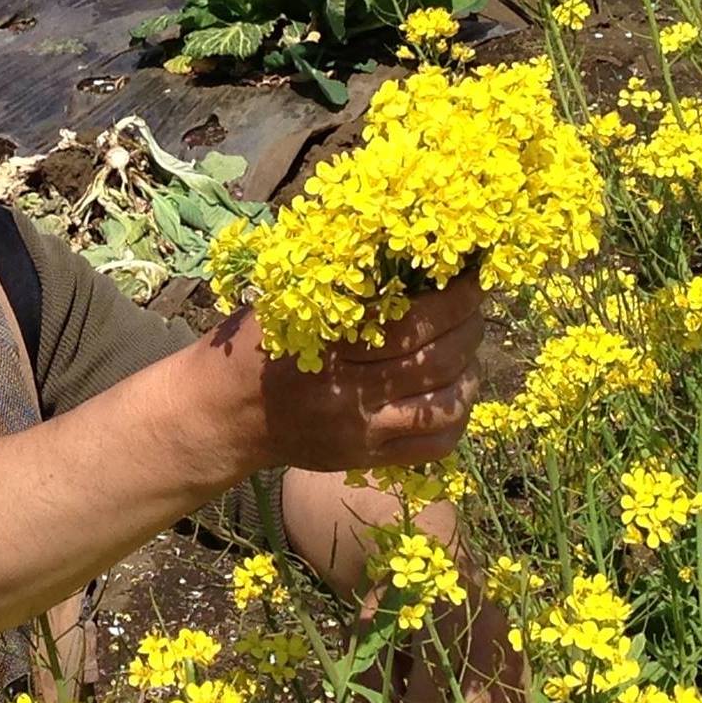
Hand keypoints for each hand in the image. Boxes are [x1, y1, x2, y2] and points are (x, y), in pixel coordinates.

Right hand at [212, 270, 483, 473]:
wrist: (224, 414)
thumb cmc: (255, 345)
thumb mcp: (285, 301)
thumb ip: (339, 280)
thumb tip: (401, 243)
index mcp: (328, 345)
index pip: (410, 322)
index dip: (453, 299)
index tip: (472, 275)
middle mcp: (349, 392)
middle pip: (435, 361)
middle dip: (470, 328)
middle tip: (477, 305)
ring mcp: (362, 431)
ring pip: (444, 405)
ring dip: (471, 372)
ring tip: (471, 348)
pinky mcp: (368, 459)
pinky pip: (434, 445)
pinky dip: (458, 416)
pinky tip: (455, 390)